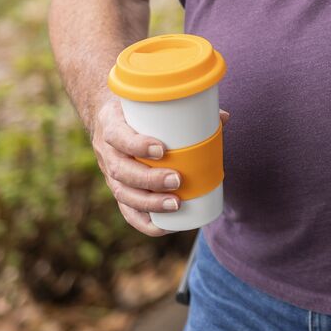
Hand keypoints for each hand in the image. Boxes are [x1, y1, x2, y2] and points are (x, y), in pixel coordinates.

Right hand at [88, 98, 230, 236]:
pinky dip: (145, 222)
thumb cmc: (137, 111)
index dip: (137, 145)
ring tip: (176, 204)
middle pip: (121, 171)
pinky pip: (126, 211)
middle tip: (177, 180)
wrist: (109, 118)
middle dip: (150, 179)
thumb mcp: (150, 103)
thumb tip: (224, 118)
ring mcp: (109, 173)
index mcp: (111, 125)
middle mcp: (107, 152)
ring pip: (123, 193)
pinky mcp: (118, 189)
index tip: (162, 150)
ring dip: (149, 203)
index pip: (117, 136)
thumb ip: (185, 109)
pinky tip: (165, 226)